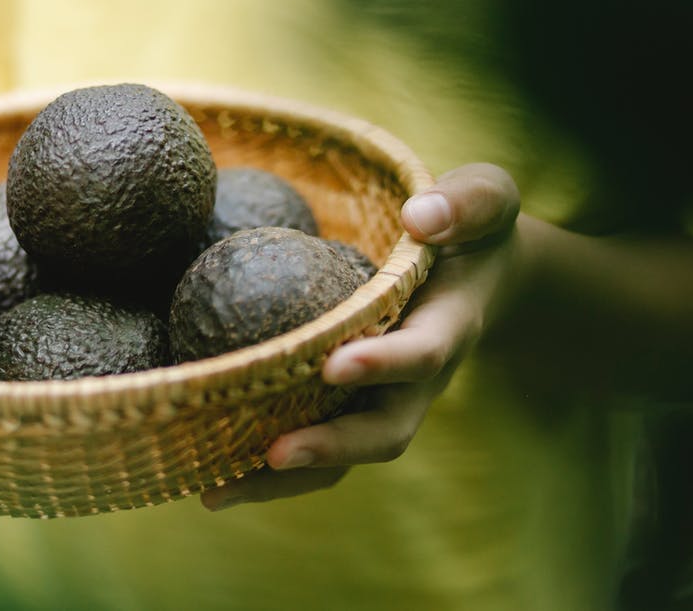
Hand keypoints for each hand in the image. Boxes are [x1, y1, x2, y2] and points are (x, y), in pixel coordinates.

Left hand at [201, 163, 523, 509]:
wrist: (480, 276)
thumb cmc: (470, 228)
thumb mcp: (487, 200)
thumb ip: (467, 204)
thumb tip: (420, 217)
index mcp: (449, 327)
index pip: (423, 353)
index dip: (384, 365)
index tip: (334, 366)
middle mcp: (417, 380)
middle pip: (383, 430)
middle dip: (331, 447)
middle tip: (273, 454)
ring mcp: (385, 401)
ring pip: (344, 457)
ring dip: (284, 481)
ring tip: (215, 492)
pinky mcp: (352, 407)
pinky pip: (316, 444)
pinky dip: (266, 470)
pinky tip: (206, 476)